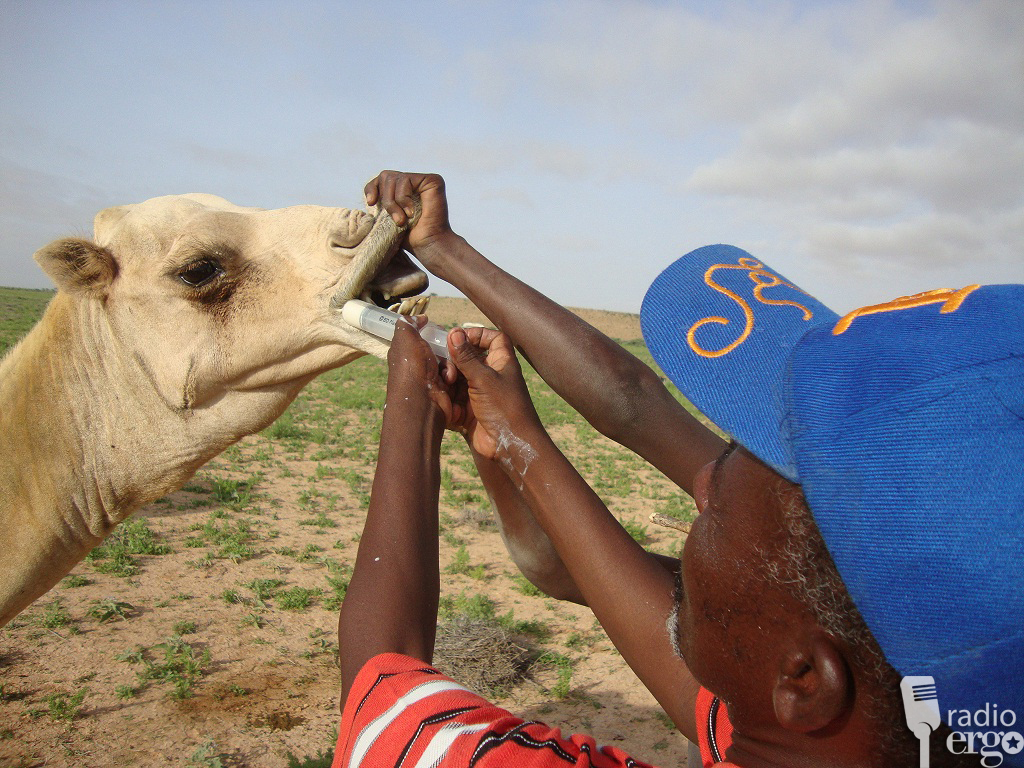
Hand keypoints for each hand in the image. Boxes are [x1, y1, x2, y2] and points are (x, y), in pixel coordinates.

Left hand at [364, 171, 451, 252]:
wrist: (428, 246)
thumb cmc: (409, 237)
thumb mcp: (387, 217)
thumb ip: (380, 203)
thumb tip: (368, 197)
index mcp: (404, 189)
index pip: (381, 179)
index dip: (372, 188)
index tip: (371, 203)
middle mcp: (415, 182)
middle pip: (386, 176)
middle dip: (385, 199)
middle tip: (395, 220)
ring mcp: (424, 180)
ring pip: (394, 178)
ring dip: (393, 202)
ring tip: (401, 220)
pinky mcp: (433, 180)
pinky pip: (405, 180)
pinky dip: (403, 198)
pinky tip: (411, 213)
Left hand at [386, 315, 461, 428]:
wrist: (422, 401)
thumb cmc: (411, 367)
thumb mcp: (405, 338)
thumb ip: (408, 323)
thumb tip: (420, 318)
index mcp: (405, 353)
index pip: (421, 338)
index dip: (431, 333)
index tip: (439, 330)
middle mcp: (417, 366)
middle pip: (438, 349)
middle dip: (445, 348)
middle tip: (449, 347)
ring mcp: (430, 378)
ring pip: (449, 361)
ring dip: (450, 363)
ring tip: (446, 371)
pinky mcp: (443, 389)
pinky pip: (454, 375)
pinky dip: (454, 376)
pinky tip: (449, 380)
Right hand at [447, 327, 545, 473]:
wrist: (510, 445)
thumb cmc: (505, 407)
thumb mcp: (484, 378)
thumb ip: (467, 357)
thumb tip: (454, 333)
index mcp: (501, 363)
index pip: (494, 339)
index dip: (479, 334)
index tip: (460, 337)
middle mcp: (490, 376)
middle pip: (468, 359)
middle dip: (454, 361)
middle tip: (449, 370)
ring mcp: (478, 393)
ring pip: (457, 378)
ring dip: (448, 381)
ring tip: (446, 385)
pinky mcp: (468, 410)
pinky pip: (453, 398)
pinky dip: (447, 398)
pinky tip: (443, 400)